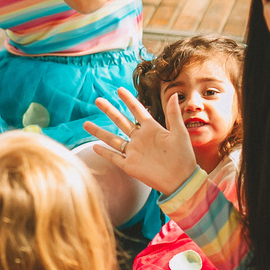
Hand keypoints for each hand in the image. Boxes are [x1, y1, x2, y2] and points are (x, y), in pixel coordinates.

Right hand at [82, 87, 197, 196]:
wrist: (182, 180)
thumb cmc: (184, 156)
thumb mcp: (180, 133)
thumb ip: (173, 114)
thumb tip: (174, 94)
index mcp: (152, 129)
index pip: (137, 111)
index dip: (128, 100)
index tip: (119, 89)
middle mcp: (140, 139)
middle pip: (120, 122)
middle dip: (109, 111)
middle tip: (98, 100)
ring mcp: (133, 152)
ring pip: (112, 139)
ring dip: (99, 131)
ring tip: (86, 123)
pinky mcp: (130, 166)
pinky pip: (114, 157)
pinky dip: (104, 152)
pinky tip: (94, 146)